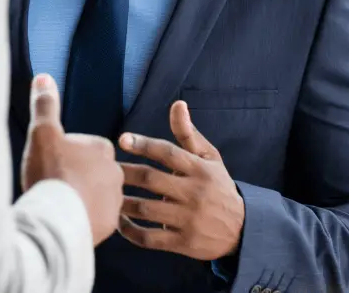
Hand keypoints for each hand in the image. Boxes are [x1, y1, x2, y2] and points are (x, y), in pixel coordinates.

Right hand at [20, 74, 123, 245]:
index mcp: (102, 149)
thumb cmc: (51, 172)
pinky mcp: (109, 225)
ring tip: (60, 203)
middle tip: (54, 183)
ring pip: (96, 195)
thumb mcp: (42, 132)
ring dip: (82, 197)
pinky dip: (84, 218)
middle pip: (91, 171)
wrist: (56, 219)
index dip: (66, 153)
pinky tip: (67, 219)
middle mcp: (115, 173)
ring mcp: (114, 201)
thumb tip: (44, 77)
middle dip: (76, 176)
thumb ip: (44, 104)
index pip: (85, 147)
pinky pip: (96, 218)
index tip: (52, 162)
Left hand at [117, 100, 243, 260]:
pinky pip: (150, 238)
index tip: (122, 140)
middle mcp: (194, 193)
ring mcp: (188, 219)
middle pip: (151, 180)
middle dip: (125, 173)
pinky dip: (131, 231)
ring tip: (106, 194)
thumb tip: (177, 104)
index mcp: (200, 169)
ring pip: (147, 209)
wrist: (243, 230)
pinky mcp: (184, 243)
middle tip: (105, 169)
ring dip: (123, 202)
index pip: (167, 153)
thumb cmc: (218, 187)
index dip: (143, 145)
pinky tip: (119, 222)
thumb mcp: (210, 158)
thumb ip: (188, 134)